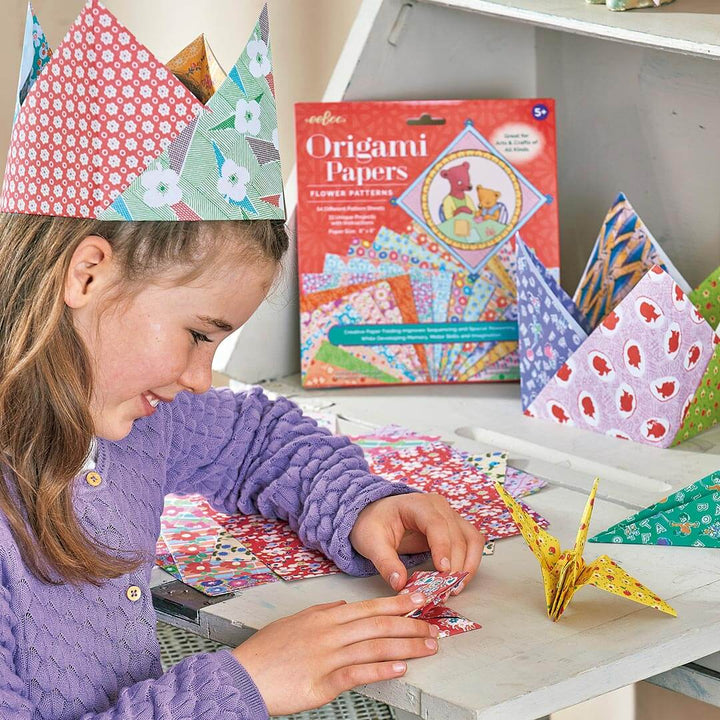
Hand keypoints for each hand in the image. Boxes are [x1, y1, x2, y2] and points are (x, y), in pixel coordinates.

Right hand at [232, 593, 438, 714]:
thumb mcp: (297, 620)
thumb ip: (323, 612)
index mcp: (325, 616)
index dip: (396, 603)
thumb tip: (345, 606)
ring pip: (374, 647)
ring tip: (427, 647)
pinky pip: (357, 674)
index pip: (368, 607)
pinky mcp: (323, 683)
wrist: (245, 675)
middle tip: (433, 626)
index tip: (418, 599)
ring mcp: (327, 657)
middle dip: (409, 625)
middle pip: (377, 626)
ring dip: (405, 647)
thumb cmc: (269, 649)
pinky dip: (381, 671)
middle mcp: (330, 633)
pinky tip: (399, 669)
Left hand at [350, 493, 484, 591]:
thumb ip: (385, 563)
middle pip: (457, 535)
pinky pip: (472, 543)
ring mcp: (450, 516)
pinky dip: (471, 562)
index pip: (436, 524)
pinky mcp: (455, 528)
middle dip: (455, 564)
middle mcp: (439, 507)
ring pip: (471, 539)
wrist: (376, 516)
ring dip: (468, 565)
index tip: (443, 571)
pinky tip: (460, 579)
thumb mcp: (371, 542)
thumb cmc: (374, 524)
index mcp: (417, 504)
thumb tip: (399, 583)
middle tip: (445, 590)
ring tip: (455, 588)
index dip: (442, 547)